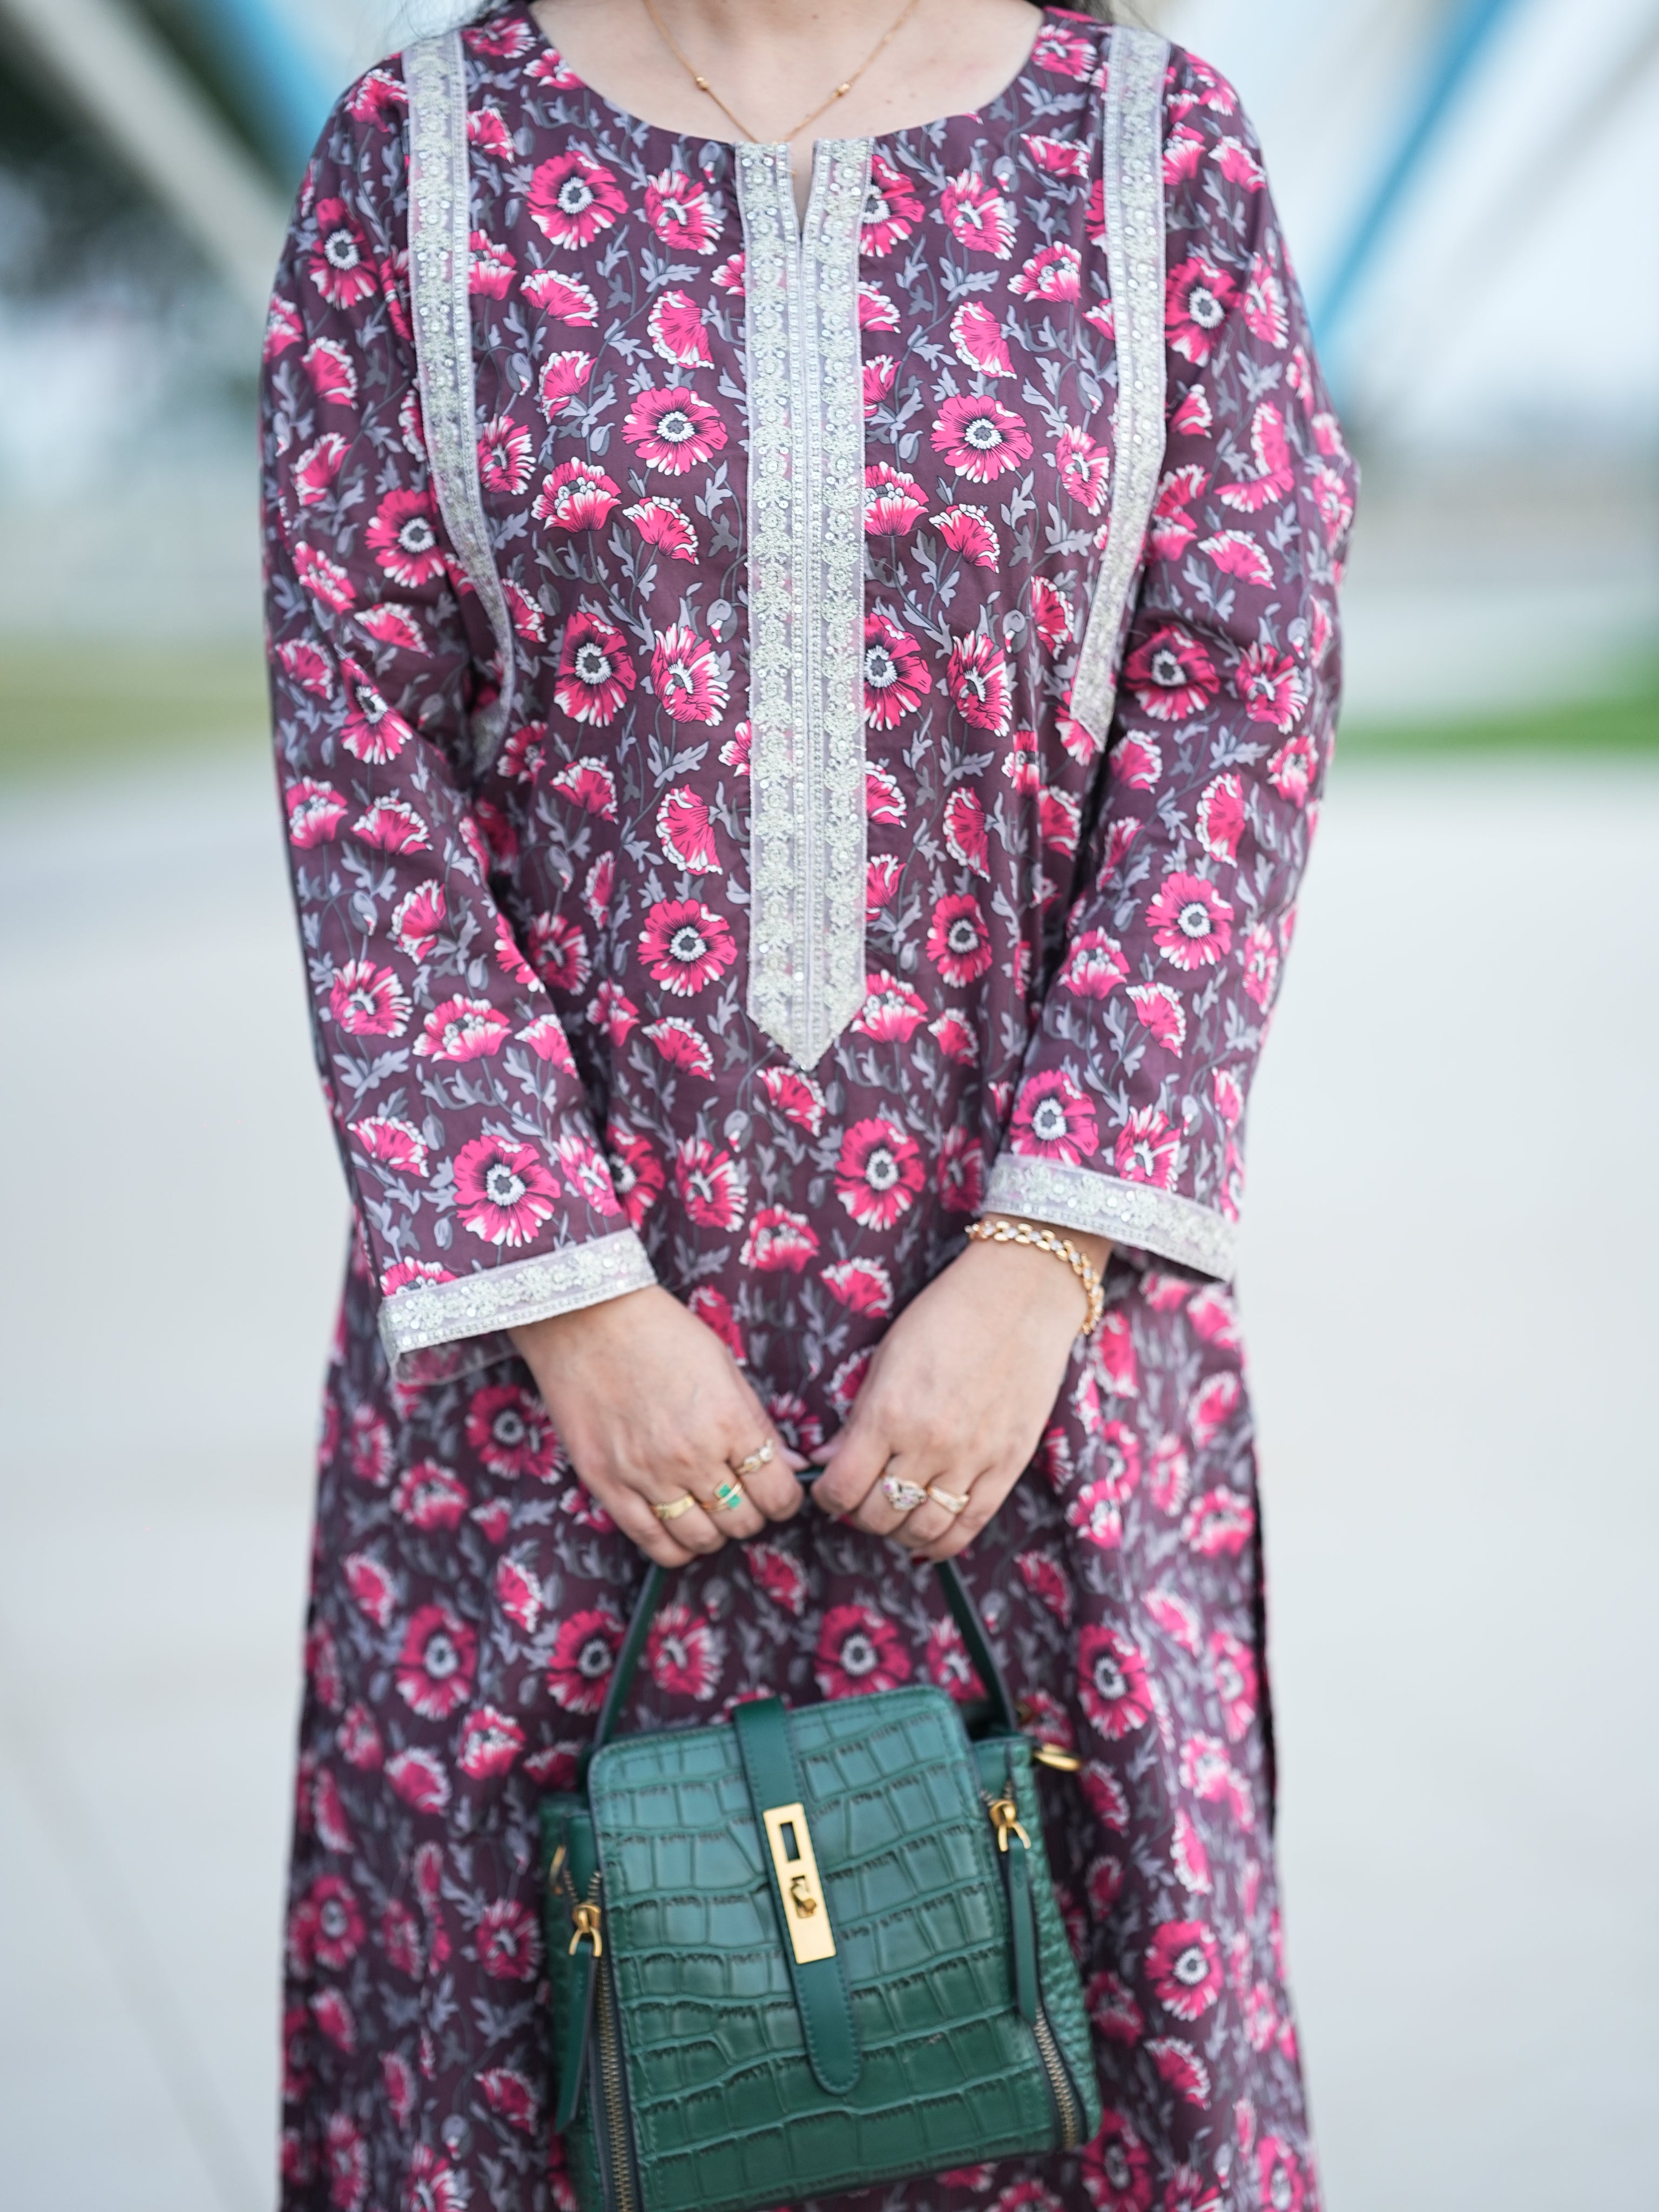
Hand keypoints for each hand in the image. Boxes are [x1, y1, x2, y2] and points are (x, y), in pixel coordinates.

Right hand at [511, 1286, 805, 1567]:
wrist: (585, 1317)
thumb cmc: (661, 1332)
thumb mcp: (725, 1367)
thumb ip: (757, 1423)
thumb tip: (791, 1466)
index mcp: (728, 1421)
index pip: (778, 1493)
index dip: (784, 1498)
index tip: (776, 1489)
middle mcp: (691, 1456)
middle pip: (742, 1521)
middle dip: (751, 1513)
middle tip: (742, 1496)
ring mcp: (646, 1474)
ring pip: (700, 1539)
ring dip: (714, 1530)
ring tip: (709, 1509)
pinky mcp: (606, 1484)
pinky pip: (650, 1541)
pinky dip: (674, 1545)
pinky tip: (679, 1527)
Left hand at [813, 1223, 1109, 1560]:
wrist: (1021, 1295)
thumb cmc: (945, 1315)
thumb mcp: (887, 1358)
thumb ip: (859, 1418)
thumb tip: (830, 1464)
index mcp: (888, 1413)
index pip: (842, 1488)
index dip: (827, 1497)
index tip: (829, 1489)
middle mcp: (929, 1443)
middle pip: (879, 1515)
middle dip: (860, 1514)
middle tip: (861, 1499)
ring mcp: (973, 1458)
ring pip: (923, 1528)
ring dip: (899, 1532)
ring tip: (894, 1516)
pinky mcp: (1009, 1464)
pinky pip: (970, 1524)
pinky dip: (943, 1542)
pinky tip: (928, 1538)